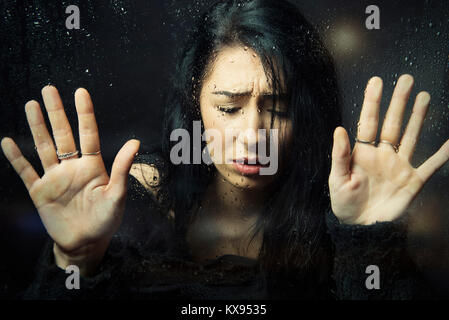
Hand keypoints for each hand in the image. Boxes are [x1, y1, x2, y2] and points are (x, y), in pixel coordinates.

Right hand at [1, 86, 139, 273]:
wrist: (85, 243)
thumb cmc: (105, 219)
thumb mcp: (117, 194)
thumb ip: (123, 168)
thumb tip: (135, 142)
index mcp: (93, 166)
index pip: (88, 134)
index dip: (84, 113)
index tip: (80, 92)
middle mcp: (72, 167)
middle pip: (63, 134)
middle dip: (56, 112)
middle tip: (48, 89)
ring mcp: (54, 178)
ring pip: (44, 147)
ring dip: (37, 127)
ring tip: (30, 104)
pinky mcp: (40, 192)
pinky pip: (26, 172)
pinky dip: (17, 158)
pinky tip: (8, 141)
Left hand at [329, 74, 448, 224]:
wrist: (361, 227)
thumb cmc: (345, 204)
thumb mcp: (337, 179)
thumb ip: (340, 155)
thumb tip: (339, 129)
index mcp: (362, 153)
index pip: (368, 122)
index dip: (372, 102)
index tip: (376, 81)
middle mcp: (382, 155)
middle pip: (392, 123)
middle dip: (399, 102)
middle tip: (407, 79)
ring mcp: (399, 166)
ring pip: (411, 137)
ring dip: (418, 117)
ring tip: (425, 96)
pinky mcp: (412, 181)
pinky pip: (431, 166)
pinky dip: (442, 155)